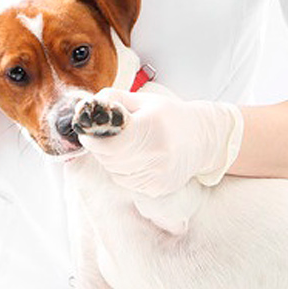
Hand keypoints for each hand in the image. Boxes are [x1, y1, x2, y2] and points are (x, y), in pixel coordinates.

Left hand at [77, 88, 243, 197]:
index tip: (88, 133)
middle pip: (109, 159)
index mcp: (151, 127)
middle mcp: (156, 154)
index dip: (93, 140)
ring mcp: (158, 175)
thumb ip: (112, 99)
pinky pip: (127, 182)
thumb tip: (84, 107)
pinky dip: (125, 171)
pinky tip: (138, 159)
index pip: (109, 144)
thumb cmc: (170, 116)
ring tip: (128, 146)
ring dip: (112, 161)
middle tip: (107, 137)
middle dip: (101, 149)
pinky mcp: (158, 188)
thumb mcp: (143, 100)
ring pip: (115, 173)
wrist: (203, 138)